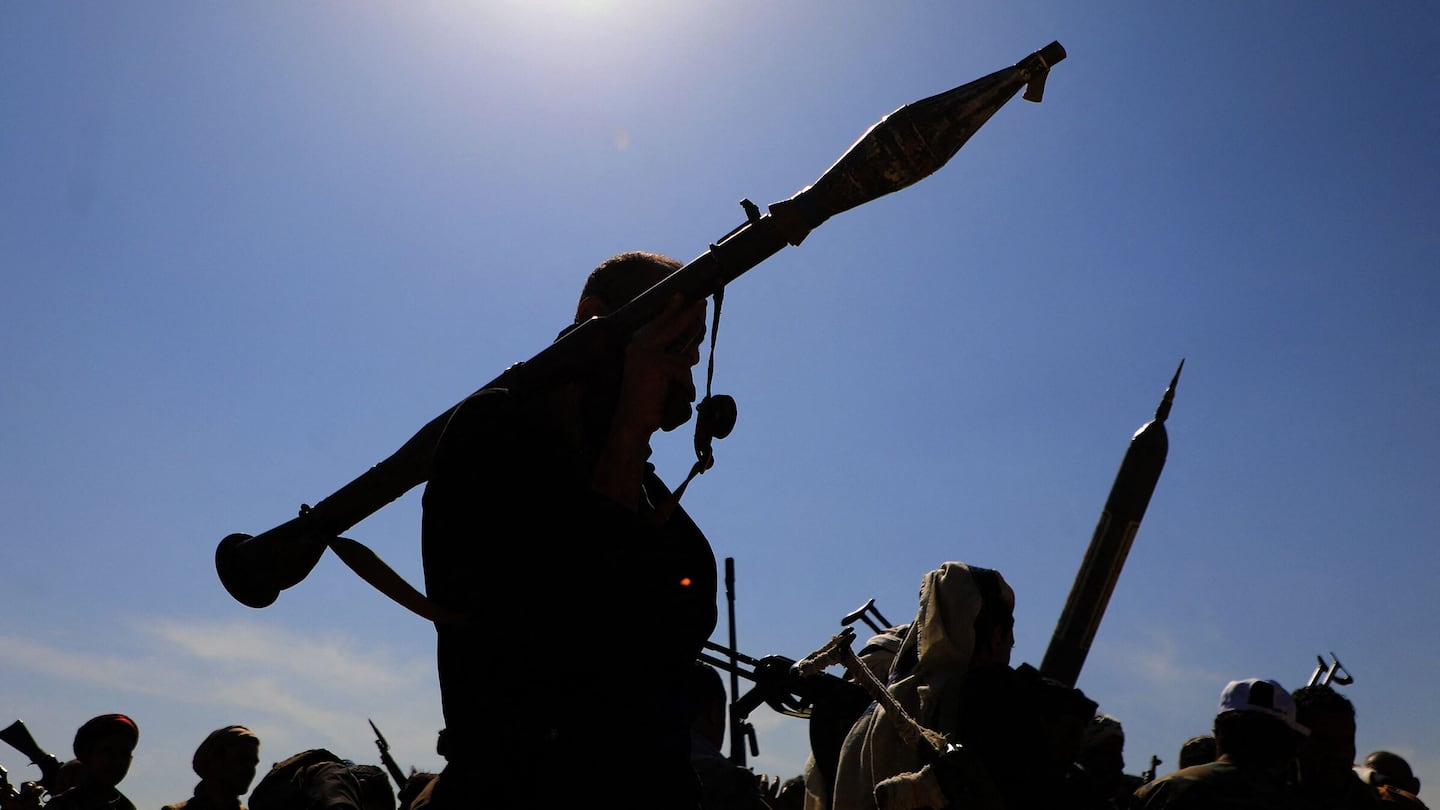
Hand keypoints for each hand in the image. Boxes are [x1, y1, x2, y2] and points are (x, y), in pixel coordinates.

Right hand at [613, 293, 705, 438]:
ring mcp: (647, 354)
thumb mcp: (658, 377)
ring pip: (683, 359)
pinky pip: (684, 372)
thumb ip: (671, 362)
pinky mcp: (657, 365)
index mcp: (636, 347)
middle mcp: (639, 347)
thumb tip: (692, 353)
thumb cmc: (646, 401)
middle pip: (671, 327)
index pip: (657, 324)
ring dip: (686, 379)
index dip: (670, 310)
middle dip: (689, 315)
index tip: (681, 296)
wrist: (631, 421)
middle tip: (703, 303)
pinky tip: (681, 397)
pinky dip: (686, 387)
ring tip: (680, 392)